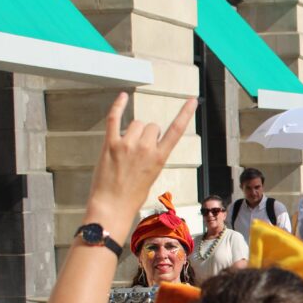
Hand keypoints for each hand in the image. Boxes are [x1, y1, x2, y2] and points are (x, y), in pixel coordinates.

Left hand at [86, 93, 196, 236]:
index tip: (193, 101)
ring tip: (127, 148)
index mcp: (160, 158)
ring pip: (136, 123)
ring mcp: (127, 145)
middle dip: (147, 133)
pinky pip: (114, 118)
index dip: (186, 113)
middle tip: (139, 150)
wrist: (112, 206)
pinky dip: (118, 106)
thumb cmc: (132, 196)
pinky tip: (123, 97)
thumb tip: (145, 138)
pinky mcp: (110, 144)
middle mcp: (145, 148)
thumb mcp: (152, 175)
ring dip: (133, 130)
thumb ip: (152, 155)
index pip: (176, 130)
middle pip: (151, 126)